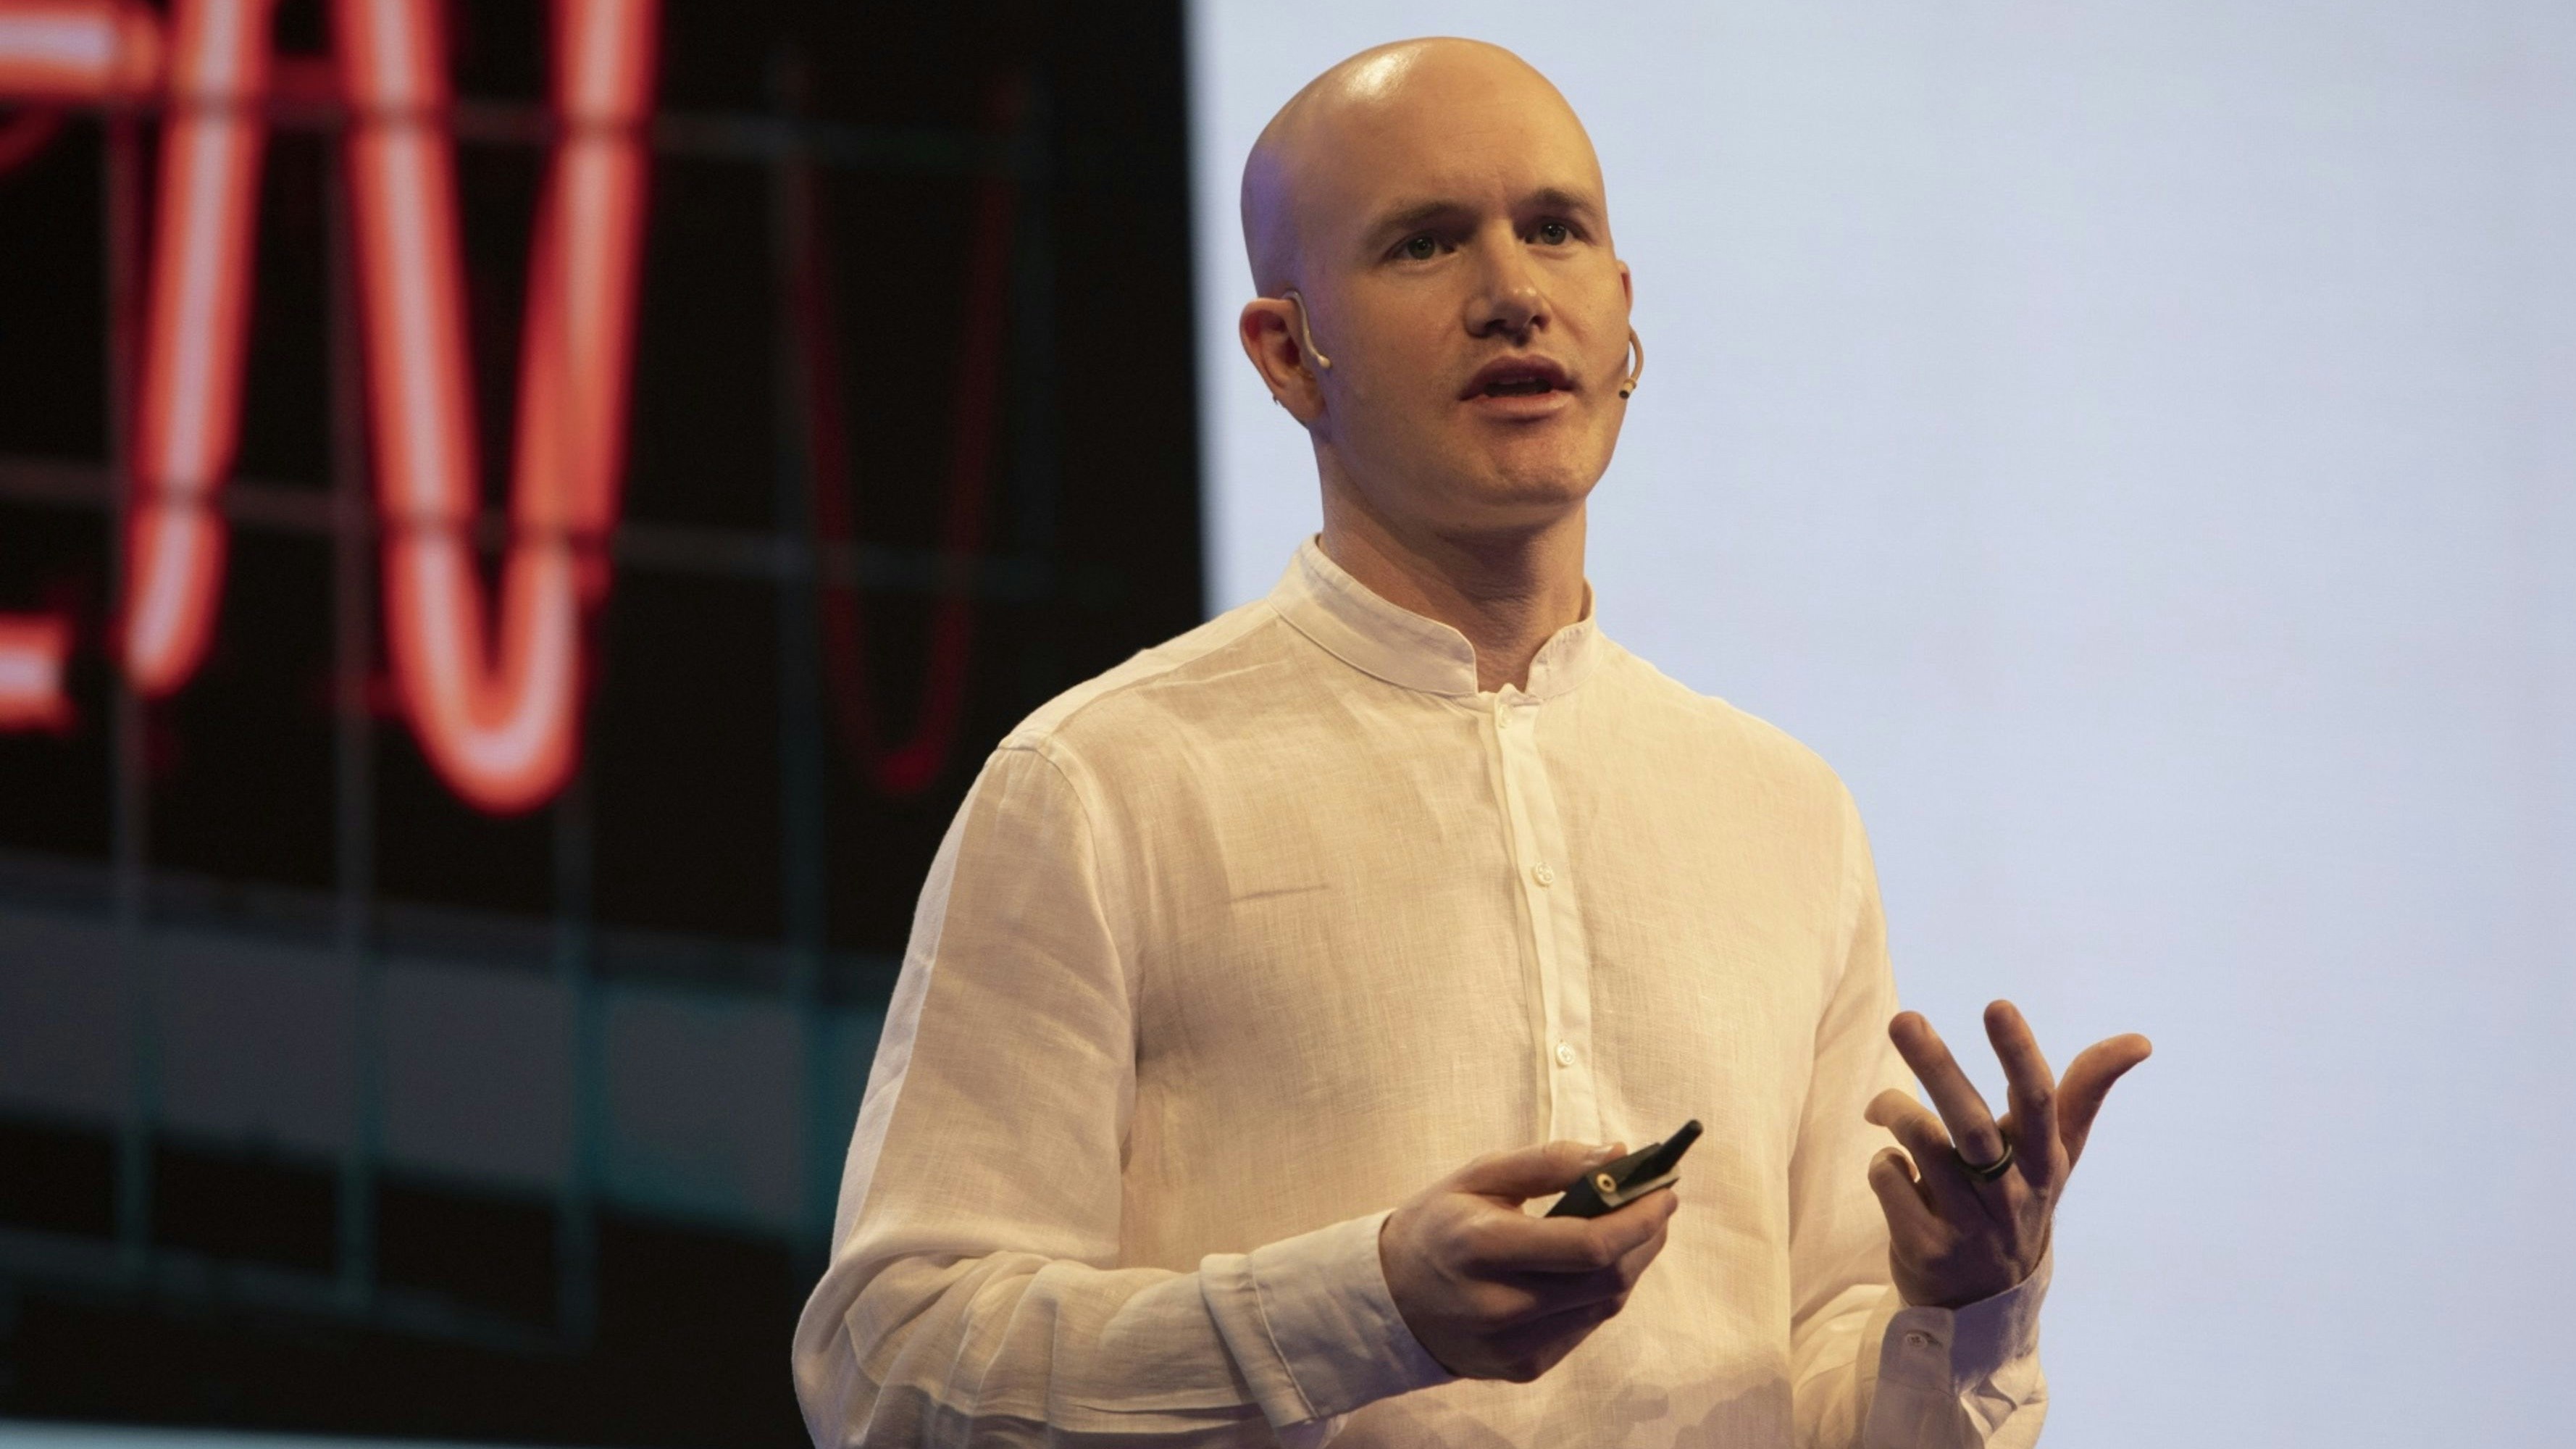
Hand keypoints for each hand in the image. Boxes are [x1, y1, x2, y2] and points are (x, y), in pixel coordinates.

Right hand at [1379, 1140, 1679, 1380]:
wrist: (1390, 1300)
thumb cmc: (1438, 1225)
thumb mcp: (1478, 1175)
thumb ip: (1548, 1161)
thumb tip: (1617, 1155)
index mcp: (1482, 1247)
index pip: (1589, 1245)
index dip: (1640, 1219)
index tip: (1664, 1189)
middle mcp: (1499, 1306)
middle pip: (1607, 1279)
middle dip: (1647, 1237)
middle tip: (1658, 1203)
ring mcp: (1513, 1345)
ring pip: (1605, 1306)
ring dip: (1632, 1263)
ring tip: (1634, 1227)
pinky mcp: (1525, 1367)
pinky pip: (1586, 1326)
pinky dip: (1602, 1291)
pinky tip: (1595, 1265)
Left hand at [1864, 1001, 2150, 1307]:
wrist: (1984, 1303)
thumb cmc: (2017, 1201)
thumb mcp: (2055, 1155)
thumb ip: (2084, 1092)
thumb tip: (2141, 1040)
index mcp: (2044, 1162)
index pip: (2039, 1102)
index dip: (2019, 1054)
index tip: (1998, 1006)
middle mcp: (2011, 1194)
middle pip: (1972, 1124)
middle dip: (1937, 1067)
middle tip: (1903, 1018)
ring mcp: (1968, 1226)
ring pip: (1923, 1146)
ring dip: (1897, 1112)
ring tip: (1883, 1106)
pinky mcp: (1926, 1250)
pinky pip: (1890, 1181)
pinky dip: (1883, 1163)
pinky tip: (1893, 1169)